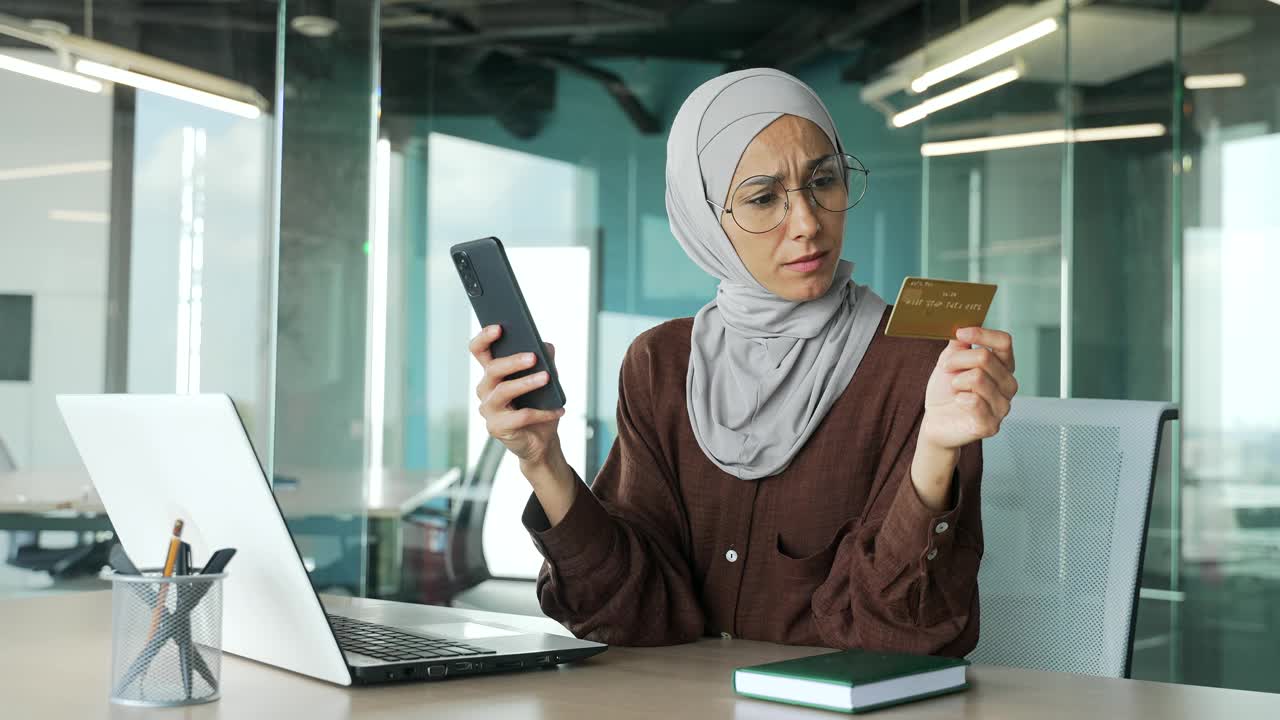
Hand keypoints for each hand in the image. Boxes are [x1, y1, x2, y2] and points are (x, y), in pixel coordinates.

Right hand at [469, 325, 565, 468]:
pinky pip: (520, 416)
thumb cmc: (539, 406)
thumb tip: (547, 346)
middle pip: (492, 369)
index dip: (484, 337)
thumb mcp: (546, 381)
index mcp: (493, 373)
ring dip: (526, 383)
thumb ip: (545, 361)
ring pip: (504, 391)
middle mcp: (485, 389)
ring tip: (547, 378)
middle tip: (533, 356)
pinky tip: (559, 410)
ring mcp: (488, 410)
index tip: (499, 327)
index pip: (479, 350)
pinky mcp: (496, 428)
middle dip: (513, 361)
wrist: (541, 441)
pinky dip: (542, 412)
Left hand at [920, 327, 1017, 451]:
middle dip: (957, 360)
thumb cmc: (945, 392)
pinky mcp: (991, 425)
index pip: (1004, 342)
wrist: (935, 421)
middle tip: (946, 367)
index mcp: (1002, 367)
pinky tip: (958, 402)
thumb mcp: (950, 361)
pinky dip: (959, 399)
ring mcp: (1002, 406)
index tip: (960, 333)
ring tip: (954, 388)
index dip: (982, 334)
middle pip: (986, 358)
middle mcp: (1008, 385)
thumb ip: (959, 344)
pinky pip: (974, 402)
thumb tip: (963, 324)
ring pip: (978, 378)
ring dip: (957, 380)